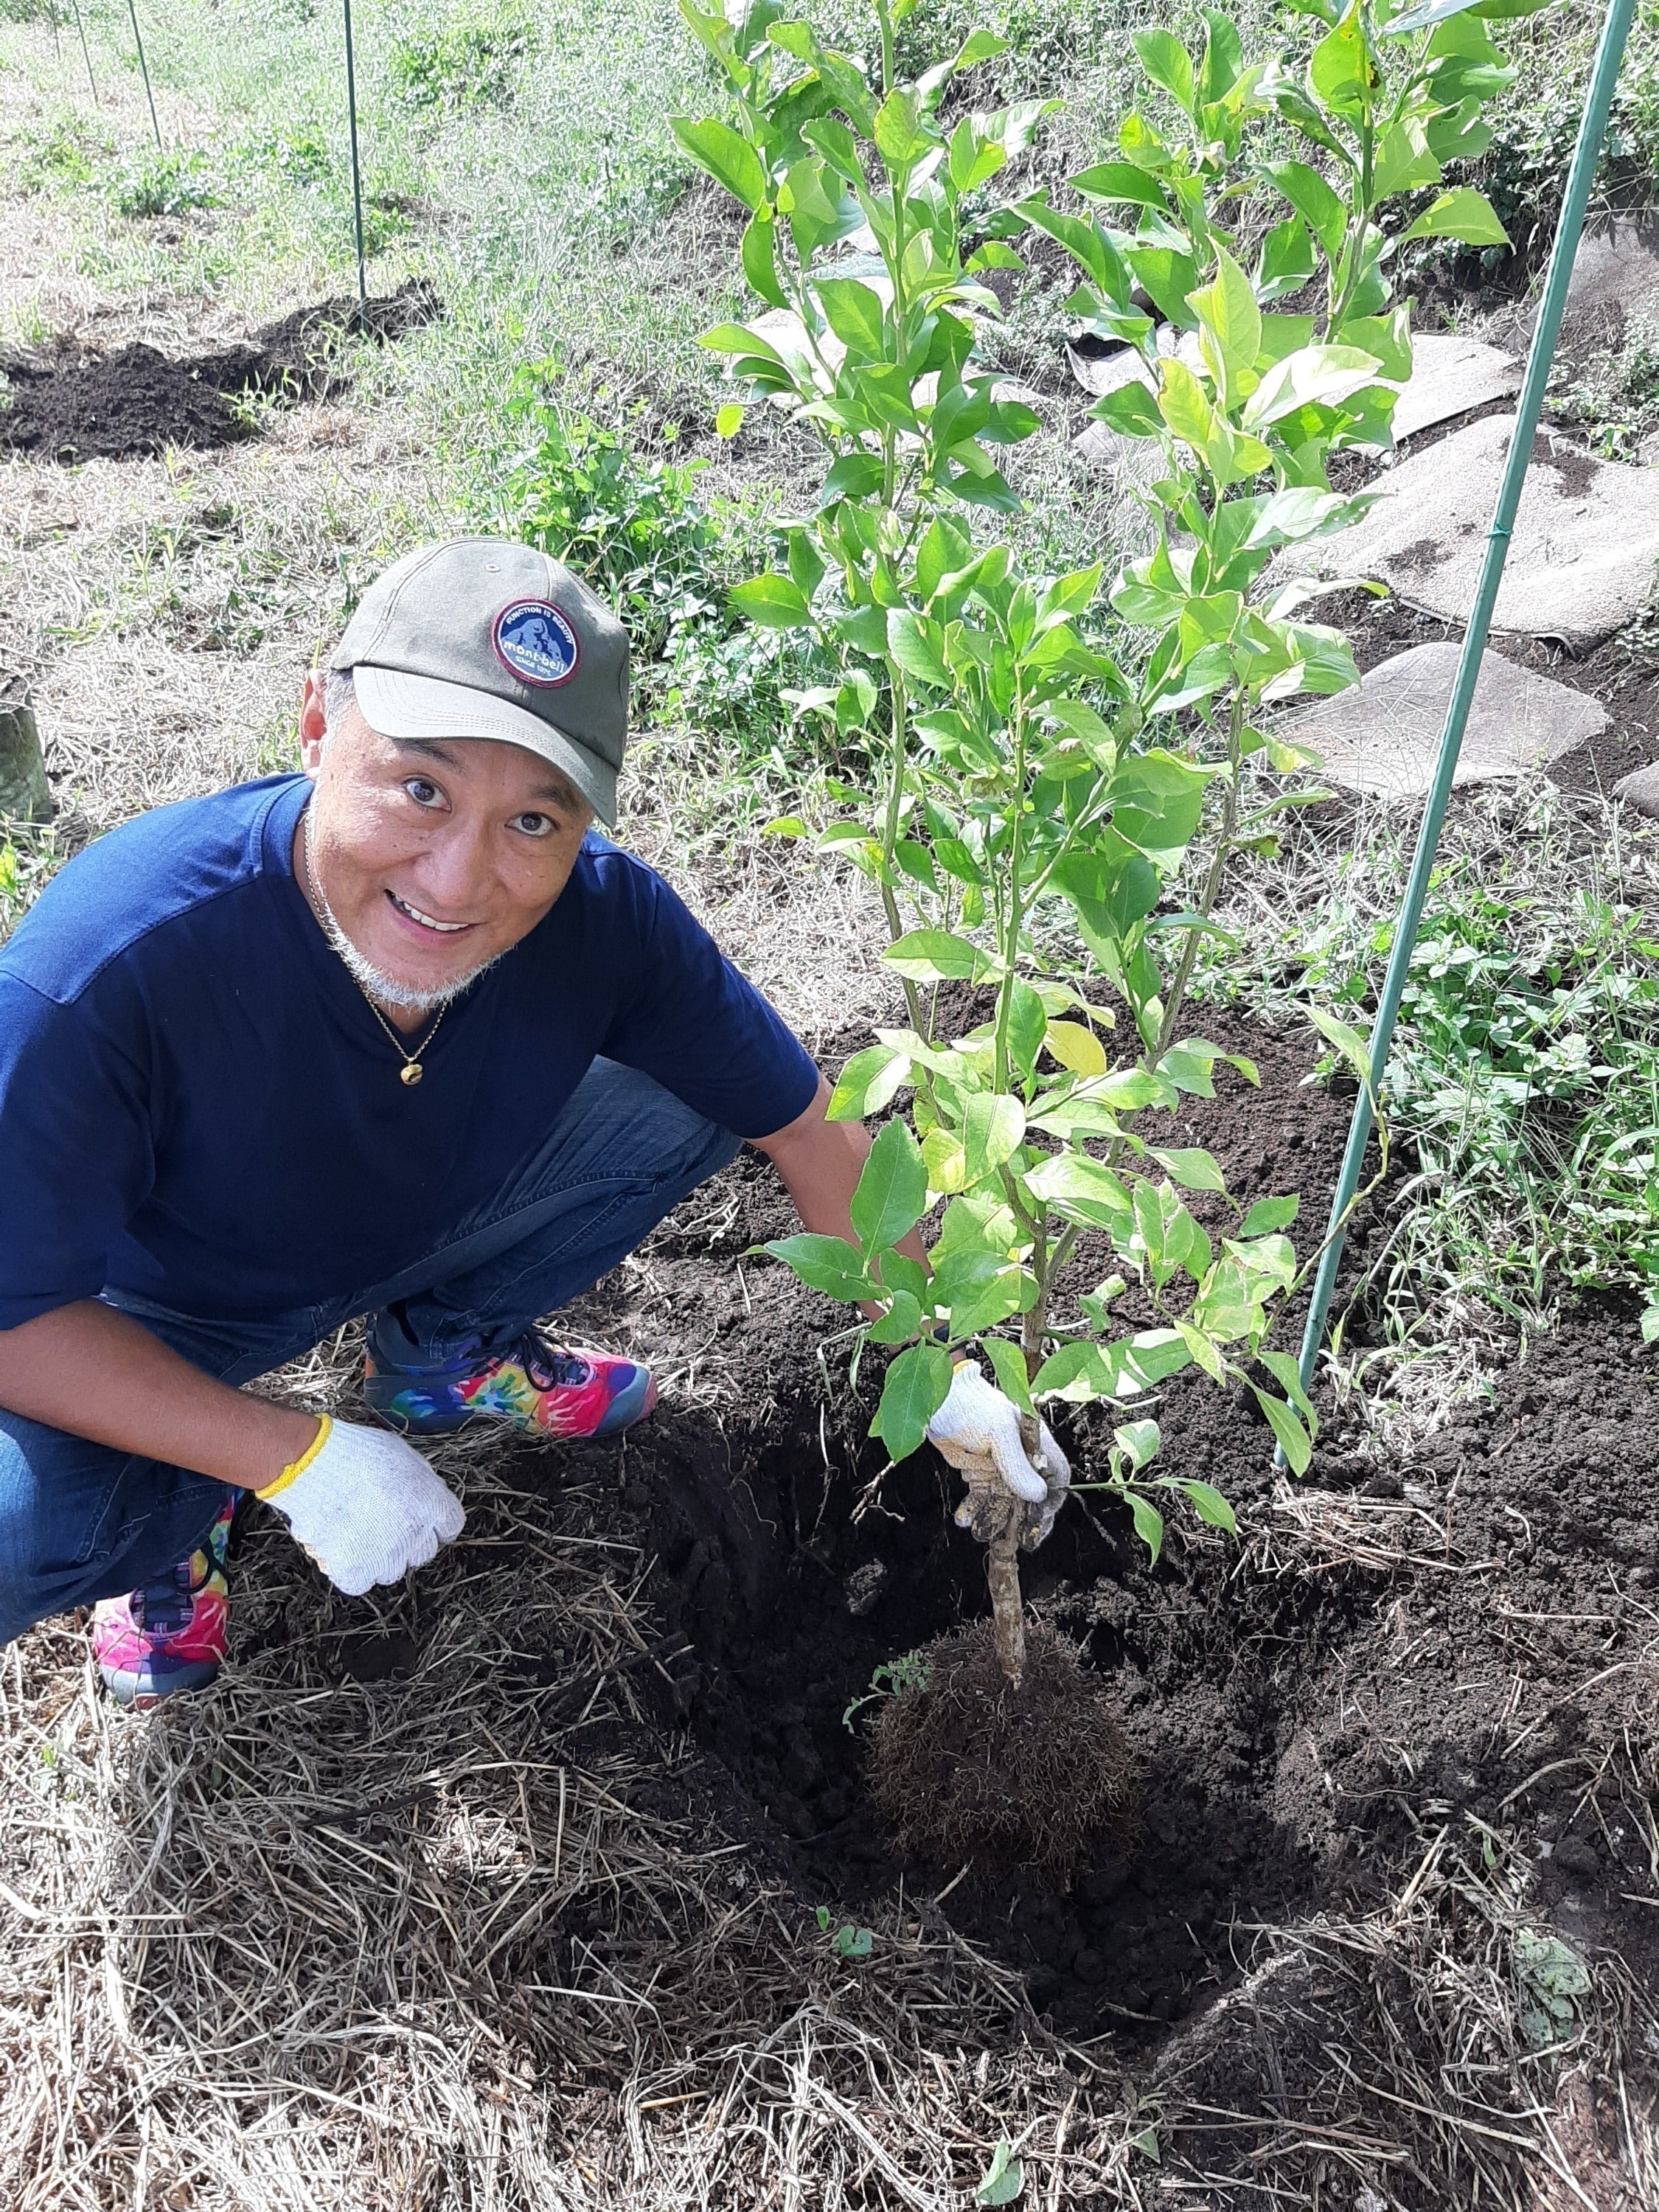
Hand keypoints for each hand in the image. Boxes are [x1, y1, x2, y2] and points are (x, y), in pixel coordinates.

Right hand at [256, 1414, 464, 1594]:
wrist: (313, 1464)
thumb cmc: (356, 1453)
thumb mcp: (405, 1456)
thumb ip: (423, 1483)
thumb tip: (424, 1497)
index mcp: (432, 1504)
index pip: (450, 1526)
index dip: (434, 1522)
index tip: (419, 1517)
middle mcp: (415, 1535)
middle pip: (423, 1552)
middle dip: (407, 1540)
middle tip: (383, 1523)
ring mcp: (384, 1557)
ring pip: (391, 1571)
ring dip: (378, 1557)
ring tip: (357, 1533)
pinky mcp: (353, 1570)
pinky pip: (359, 1583)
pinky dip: (350, 1570)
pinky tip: (341, 1548)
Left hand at [925, 1360, 1070, 1550]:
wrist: (933, 1399)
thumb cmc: (970, 1405)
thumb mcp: (998, 1433)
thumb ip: (1017, 1465)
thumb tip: (1039, 1497)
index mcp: (1035, 1441)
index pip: (1056, 1476)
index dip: (1050, 1502)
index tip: (1036, 1524)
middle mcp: (1022, 1456)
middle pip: (1031, 1496)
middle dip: (1020, 1520)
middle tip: (1009, 1541)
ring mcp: (1000, 1465)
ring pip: (1005, 1501)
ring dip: (993, 1519)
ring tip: (978, 1531)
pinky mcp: (979, 1472)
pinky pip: (982, 1498)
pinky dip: (974, 1510)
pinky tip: (964, 1520)